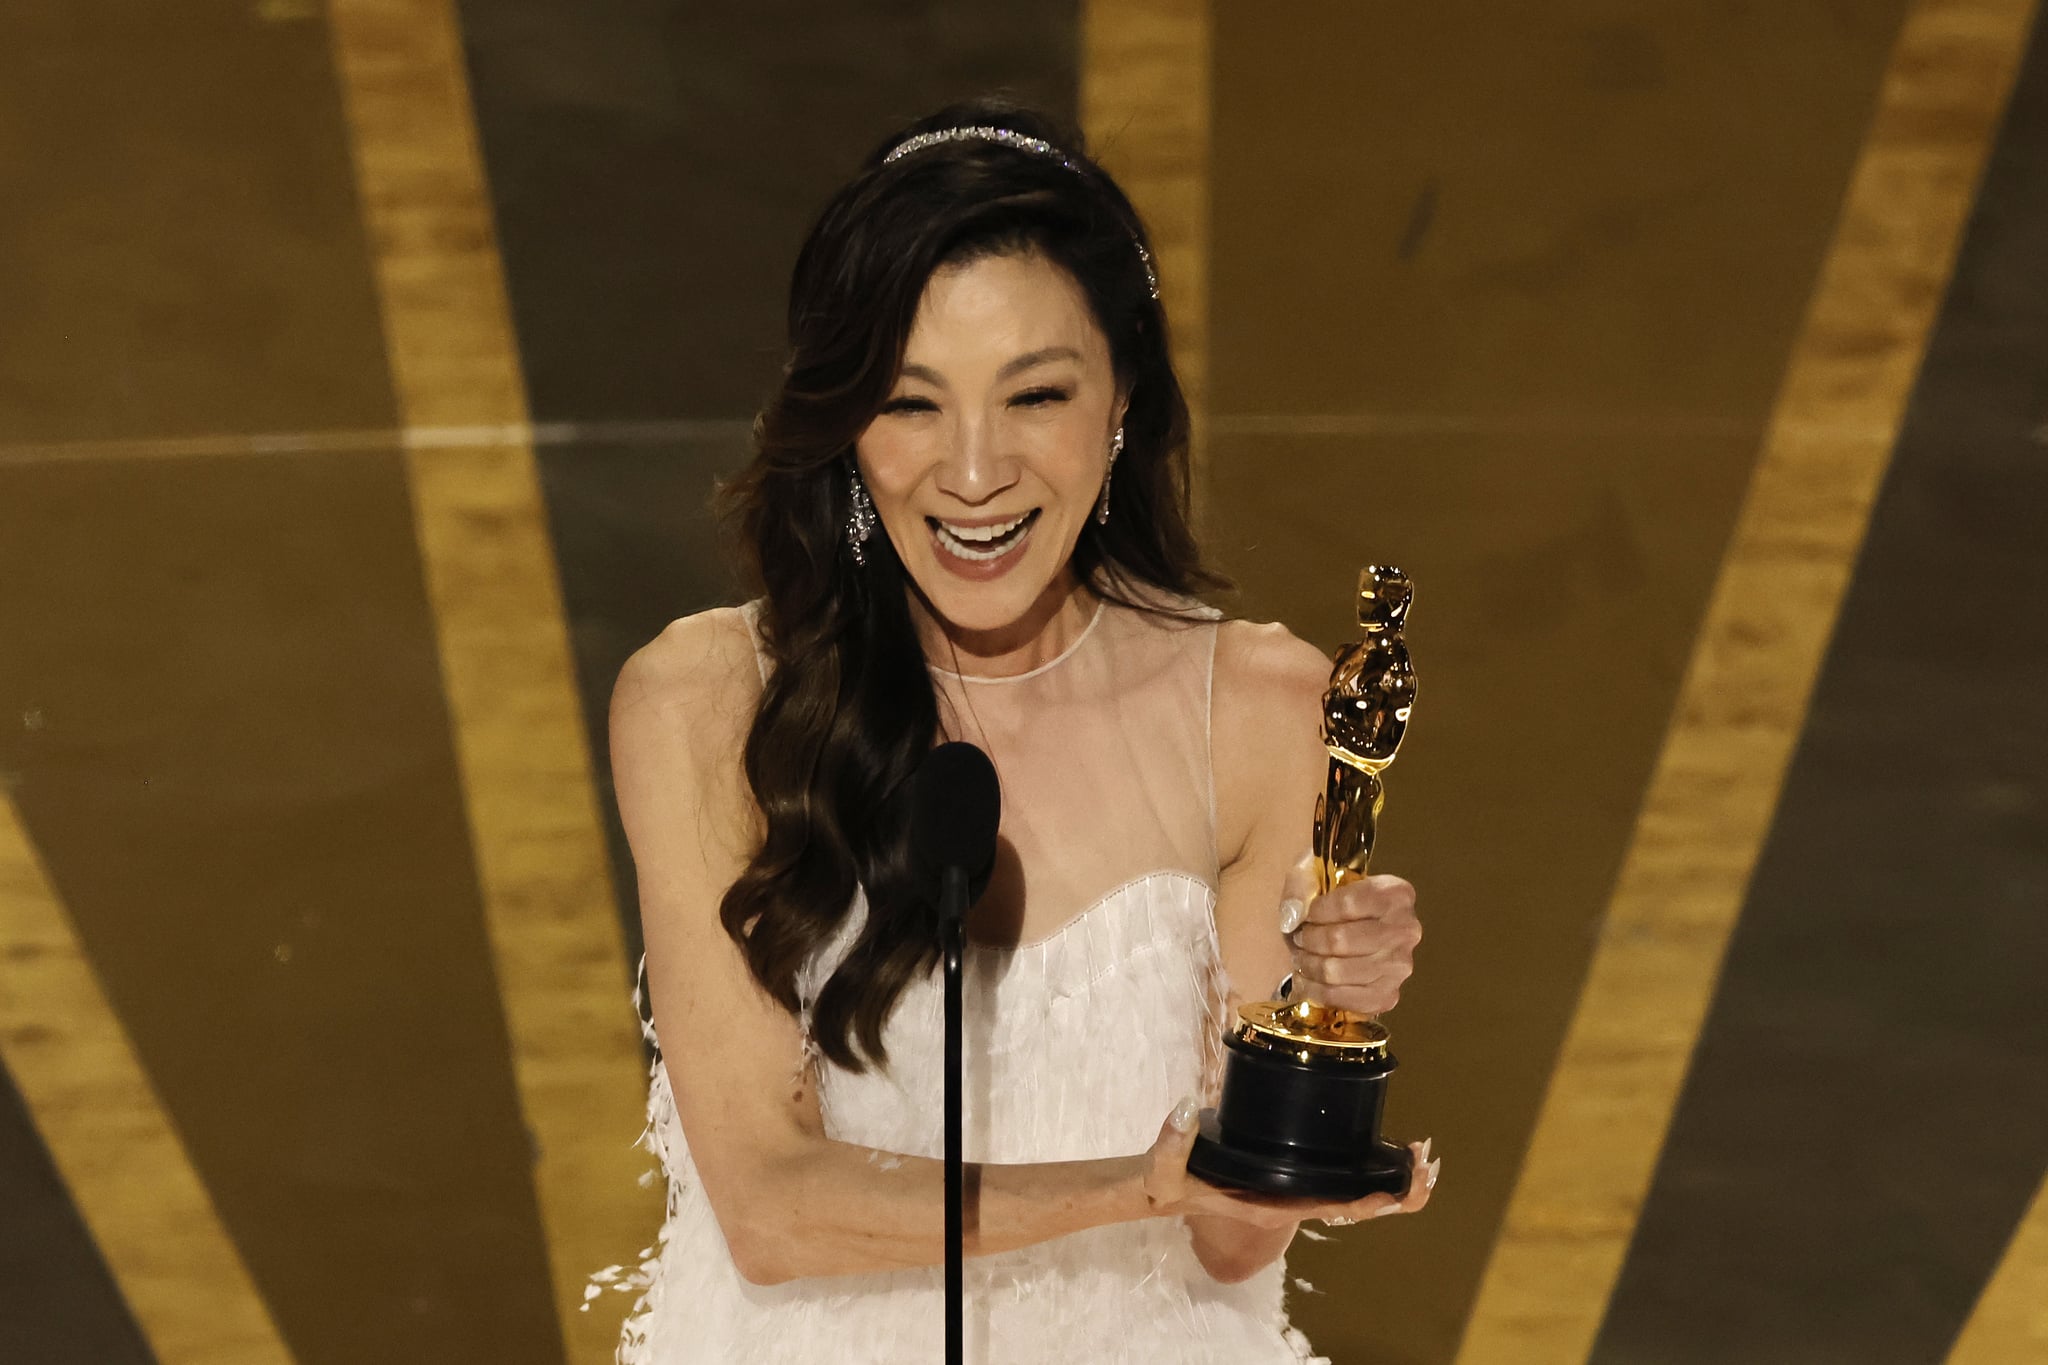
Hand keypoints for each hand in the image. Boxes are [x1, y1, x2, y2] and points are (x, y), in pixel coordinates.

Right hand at [1140, 1097, 1436, 1228]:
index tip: (1401, 1184)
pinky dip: (1362, 1174)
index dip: (1369, 1199)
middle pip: (1352, 1206)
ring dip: (1383, 1183)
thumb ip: (1171, 1138)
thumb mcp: (1162, 1165)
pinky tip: (1378, 1154)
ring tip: (1414, 1155)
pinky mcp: (1284, 1181)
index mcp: (1271, 1202)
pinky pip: (1334, 1183)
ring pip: (1348, 1197)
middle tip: (1425, 1162)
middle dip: (1392, 1191)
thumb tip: (1185, 1107)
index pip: (1330, 1205)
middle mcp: (1287, 1202)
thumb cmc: (1164, 1182)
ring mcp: (1288, 1194)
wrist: (1157, 1190)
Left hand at [1277, 854, 1420, 1014]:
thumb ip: (1301, 885)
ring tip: (1301, 956)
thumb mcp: (1314, 874)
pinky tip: (1306, 978)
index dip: (1317, 911)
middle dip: (1309, 940)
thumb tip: (1293, 916)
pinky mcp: (1387, 996)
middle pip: (1341, 940)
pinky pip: (1342, 998)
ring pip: (1337, 971)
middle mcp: (1406, 931)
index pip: (1349, 903)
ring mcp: (1399, 967)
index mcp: (1396, 894)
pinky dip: (1315, 991)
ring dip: (1309, 964)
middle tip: (1299, 938)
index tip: (1306, 914)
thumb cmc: (1332, 899)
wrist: (1348, 929)